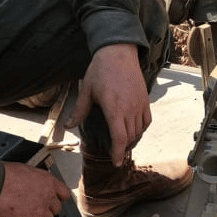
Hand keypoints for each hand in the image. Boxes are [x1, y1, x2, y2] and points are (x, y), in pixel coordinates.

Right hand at [0, 162, 71, 216]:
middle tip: (37, 211)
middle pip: (56, 208)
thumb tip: (29, 184)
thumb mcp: (23, 170)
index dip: (58, 199)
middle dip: (47, 211)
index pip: (64, 193)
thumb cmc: (1, 175)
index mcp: (47, 180)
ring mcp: (41, 209)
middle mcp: (47, 195)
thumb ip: (32, 180)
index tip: (53, 201)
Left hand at [66, 43, 151, 165]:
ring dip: (131, 139)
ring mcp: (139, 105)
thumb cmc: (100, 70)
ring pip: (138, 130)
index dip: (118, 153)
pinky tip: (133, 130)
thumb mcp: (87, 90)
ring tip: (122, 142)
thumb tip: (69, 125)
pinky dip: (141, 129)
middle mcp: (129, 109)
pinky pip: (146, 121)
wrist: (119, 53)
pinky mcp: (145, 100)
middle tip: (114, 152)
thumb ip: (80, 110)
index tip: (115, 162)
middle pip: (129, 137)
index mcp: (114, 108)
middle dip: (122, 147)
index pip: (120, 138)